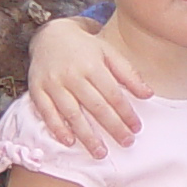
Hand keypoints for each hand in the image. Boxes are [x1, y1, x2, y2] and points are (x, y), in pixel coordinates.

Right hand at [28, 17, 148, 152]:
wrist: (50, 34)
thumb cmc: (85, 48)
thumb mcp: (109, 53)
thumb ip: (129, 74)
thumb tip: (148, 94)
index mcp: (92, 65)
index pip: (113, 94)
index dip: (126, 112)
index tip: (136, 128)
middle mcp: (72, 75)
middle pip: (95, 106)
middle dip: (113, 127)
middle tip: (126, 142)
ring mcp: (53, 83)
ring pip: (72, 113)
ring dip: (87, 135)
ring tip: (100, 152)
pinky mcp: (37, 89)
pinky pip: (47, 112)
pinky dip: (57, 128)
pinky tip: (69, 142)